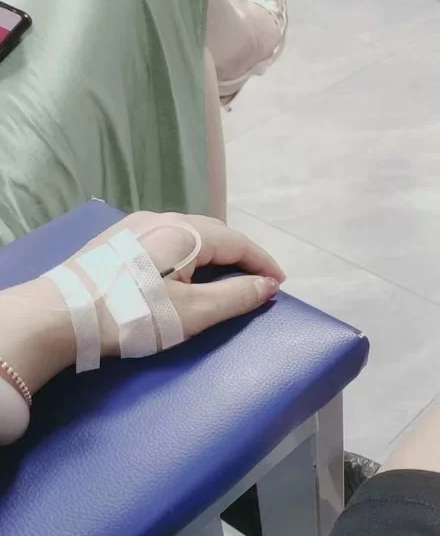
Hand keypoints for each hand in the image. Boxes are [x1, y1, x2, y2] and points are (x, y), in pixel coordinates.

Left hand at [78, 211, 285, 353]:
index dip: (263, 262)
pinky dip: (188, 258)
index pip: (238, 242)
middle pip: (213, 235)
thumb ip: (236, 297)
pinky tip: (185, 277)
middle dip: (240, 258)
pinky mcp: (116, 242)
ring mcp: (135, 227)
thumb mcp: (193, 313)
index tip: (280, 284)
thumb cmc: (133, 315)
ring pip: (188, 237)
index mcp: (185, 232)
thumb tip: (268, 285)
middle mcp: (161, 219)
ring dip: (213, 257)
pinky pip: (166, 243)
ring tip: (226, 281)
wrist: (62, 316)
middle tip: (258, 284)